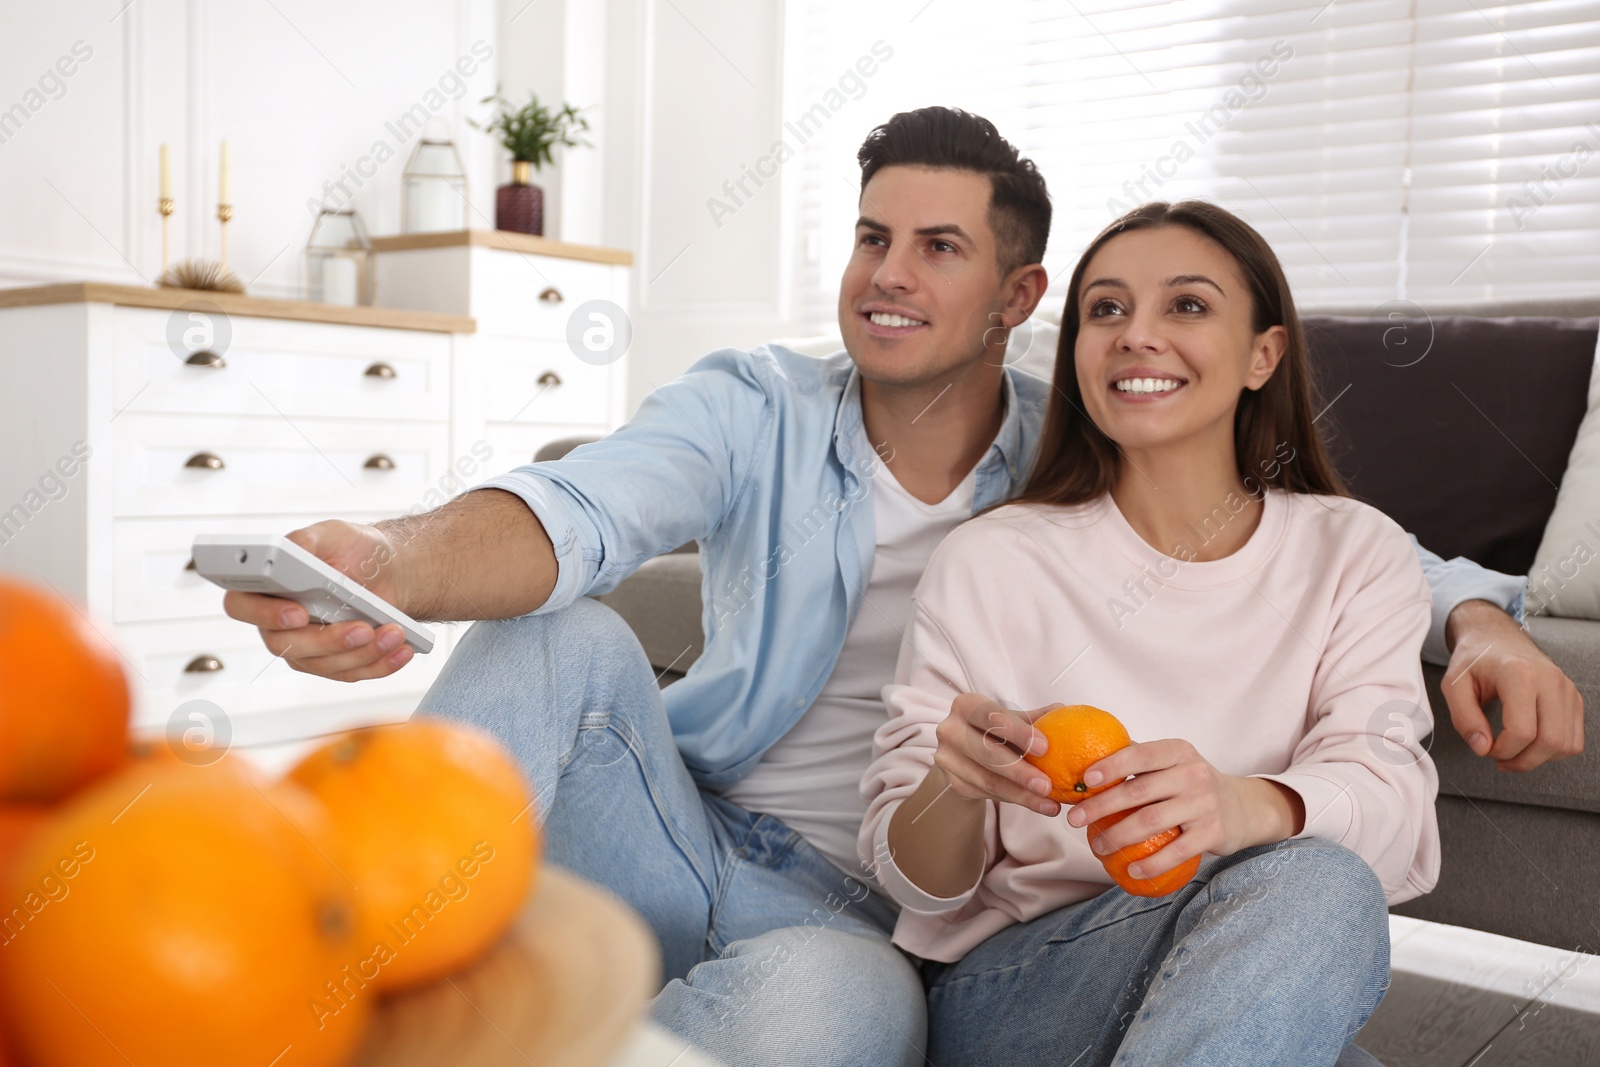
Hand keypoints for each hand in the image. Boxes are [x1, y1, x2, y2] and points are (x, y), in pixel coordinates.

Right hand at [221, 520, 415, 681]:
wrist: (388, 571)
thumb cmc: (353, 550)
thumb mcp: (332, 534)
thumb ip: (306, 541)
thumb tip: (290, 550)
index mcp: (266, 587)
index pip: (242, 605)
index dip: (264, 613)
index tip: (298, 613)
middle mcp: (277, 623)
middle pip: (287, 645)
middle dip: (329, 640)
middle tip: (363, 628)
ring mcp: (304, 648)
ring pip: (324, 663)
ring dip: (363, 652)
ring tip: (395, 632)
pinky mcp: (332, 664)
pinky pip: (351, 673)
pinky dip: (380, 664)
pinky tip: (402, 650)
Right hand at [932, 693, 1063, 817]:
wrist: (964, 754)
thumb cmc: (993, 731)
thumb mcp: (1011, 720)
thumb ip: (1035, 717)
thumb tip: (1063, 711)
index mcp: (966, 705)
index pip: (992, 717)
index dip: (1019, 732)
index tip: (1045, 747)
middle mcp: (950, 730)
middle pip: (987, 753)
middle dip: (1020, 772)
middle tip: (1048, 785)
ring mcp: (948, 759)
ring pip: (988, 780)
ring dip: (1022, 794)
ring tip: (1049, 804)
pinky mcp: (953, 783)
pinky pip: (987, 794)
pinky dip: (1015, 800)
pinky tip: (1036, 804)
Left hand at [1063, 739, 1304, 879]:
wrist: (1245, 808)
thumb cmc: (1193, 784)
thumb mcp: (1174, 763)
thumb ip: (1140, 760)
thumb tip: (1087, 763)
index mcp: (1179, 752)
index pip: (1141, 754)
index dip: (1112, 765)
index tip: (1085, 780)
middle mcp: (1194, 774)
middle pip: (1139, 791)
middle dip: (1101, 806)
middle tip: (1073, 819)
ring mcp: (1205, 804)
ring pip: (1152, 822)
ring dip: (1118, 837)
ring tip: (1097, 847)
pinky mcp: (1213, 833)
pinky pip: (1176, 852)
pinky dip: (1151, 864)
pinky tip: (1131, 871)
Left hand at [1443, 599, 1584, 771]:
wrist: (1496, 638)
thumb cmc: (1474, 661)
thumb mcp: (1453, 685)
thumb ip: (1464, 718)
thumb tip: (1482, 748)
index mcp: (1519, 674)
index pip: (1523, 731)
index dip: (1502, 750)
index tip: (1484, 748)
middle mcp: (1550, 680)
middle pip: (1550, 741)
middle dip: (1522, 761)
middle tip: (1499, 758)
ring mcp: (1566, 689)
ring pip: (1566, 744)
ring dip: (1538, 759)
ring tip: (1513, 752)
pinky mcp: (1574, 698)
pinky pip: (1574, 740)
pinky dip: (1553, 752)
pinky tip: (1529, 745)